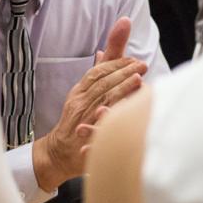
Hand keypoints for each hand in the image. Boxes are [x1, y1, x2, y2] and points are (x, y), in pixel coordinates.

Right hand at [34, 17, 145, 189]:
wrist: (60, 151)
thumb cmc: (77, 120)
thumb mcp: (84, 95)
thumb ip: (97, 73)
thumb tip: (102, 51)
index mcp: (80, 90)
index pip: (98, 71)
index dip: (116, 63)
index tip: (133, 59)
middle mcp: (79, 100)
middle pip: (102, 82)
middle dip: (123, 71)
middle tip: (141, 65)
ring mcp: (83, 116)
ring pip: (103, 97)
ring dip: (122, 86)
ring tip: (139, 78)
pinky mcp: (87, 133)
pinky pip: (102, 120)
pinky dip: (116, 111)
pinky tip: (129, 107)